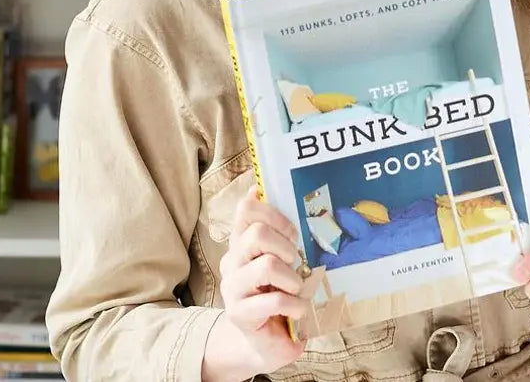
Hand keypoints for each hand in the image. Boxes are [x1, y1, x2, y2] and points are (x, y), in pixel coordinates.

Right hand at [215, 185, 309, 376]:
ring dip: (292, 278)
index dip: (274, 214)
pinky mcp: (239, 314)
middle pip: (257, 234)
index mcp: (241, 242)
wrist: (267, 340)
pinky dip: (294, 304)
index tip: (291, 233)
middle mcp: (232, 261)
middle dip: (286, 246)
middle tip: (295, 263)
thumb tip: (257, 189)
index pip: (247, 210)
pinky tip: (298, 310)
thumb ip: (273, 228)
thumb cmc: (277, 292)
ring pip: (267, 265)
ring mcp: (232, 288)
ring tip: (296, 288)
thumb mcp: (279, 257)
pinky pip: (274, 300)